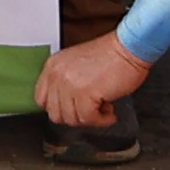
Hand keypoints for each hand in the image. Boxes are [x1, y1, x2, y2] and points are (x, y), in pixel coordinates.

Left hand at [34, 34, 149, 132]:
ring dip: (90, 119)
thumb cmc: (110, 56)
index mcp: (52, 66)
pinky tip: (109, 112)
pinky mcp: (85, 94)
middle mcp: (57, 75)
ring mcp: (69, 84)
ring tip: (102, 108)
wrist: (128, 48)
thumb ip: (65, 81)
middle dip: (75, 117)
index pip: (41, 99)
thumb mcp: (76, 64)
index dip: (58, 108)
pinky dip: (102, 120)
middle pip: (55, 113)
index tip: (72, 109)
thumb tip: (64, 104)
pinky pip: (88, 119)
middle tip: (90, 111)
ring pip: (72, 119)